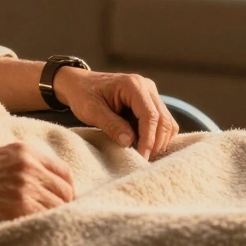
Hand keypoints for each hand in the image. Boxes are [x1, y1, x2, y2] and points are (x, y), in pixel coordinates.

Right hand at [0, 142, 74, 224]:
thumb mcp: (0, 158)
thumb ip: (26, 165)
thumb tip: (52, 185)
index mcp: (26, 151)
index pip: (64, 173)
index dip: (63, 189)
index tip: (55, 200)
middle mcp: (30, 165)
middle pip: (66, 192)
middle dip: (59, 205)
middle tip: (44, 215)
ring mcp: (27, 185)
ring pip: (59, 208)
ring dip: (50, 217)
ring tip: (34, 221)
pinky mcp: (21, 206)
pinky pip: (47, 219)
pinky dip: (42, 224)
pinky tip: (28, 225)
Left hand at [54, 68, 178, 159]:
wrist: (79, 84)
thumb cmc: (83, 95)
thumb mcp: (91, 110)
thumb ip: (111, 125)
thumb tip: (129, 143)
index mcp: (132, 85)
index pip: (149, 115)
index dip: (148, 138)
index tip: (142, 156)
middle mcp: (146, 87)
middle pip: (163, 119)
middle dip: (156, 142)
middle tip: (144, 160)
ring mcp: (151, 94)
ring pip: (167, 122)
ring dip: (159, 141)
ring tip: (143, 155)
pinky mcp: (150, 103)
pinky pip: (162, 122)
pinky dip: (157, 136)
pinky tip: (144, 146)